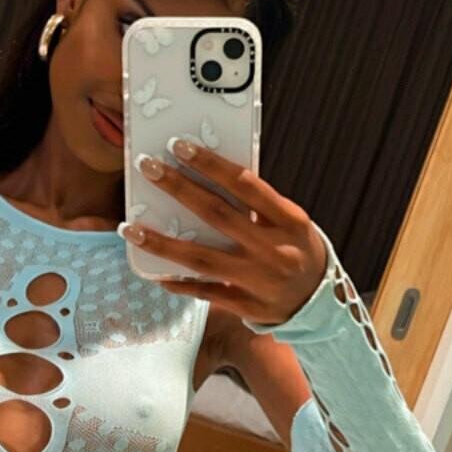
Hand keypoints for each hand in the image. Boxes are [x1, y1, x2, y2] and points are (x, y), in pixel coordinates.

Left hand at [121, 143, 327, 325]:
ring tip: (131, 227)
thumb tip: (209, 176)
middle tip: (147, 167)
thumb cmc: (297, 249)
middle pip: (217, 215)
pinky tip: (155, 273)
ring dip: (162, 243)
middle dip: (179, 188)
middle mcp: (272, 249)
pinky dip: (180, 283)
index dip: (211, 165)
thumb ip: (257, 204)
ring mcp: (258, 280)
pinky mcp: (246, 306)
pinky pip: (206, 293)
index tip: (179, 146)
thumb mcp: (289, 221)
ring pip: (202, 259)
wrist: (320, 302)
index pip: (245, 185)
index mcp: (288, 220)